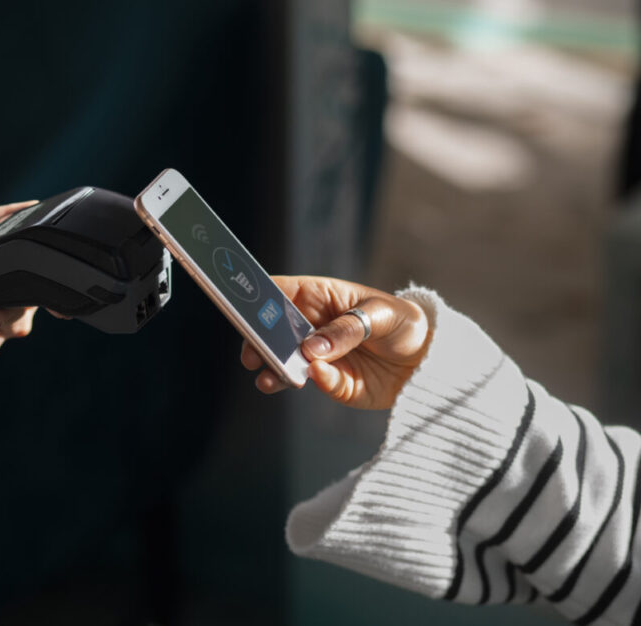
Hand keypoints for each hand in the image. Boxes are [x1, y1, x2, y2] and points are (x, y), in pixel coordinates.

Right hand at [240, 276, 430, 408]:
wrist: (431, 360)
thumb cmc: (404, 322)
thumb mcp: (380, 315)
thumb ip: (345, 330)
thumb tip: (311, 349)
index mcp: (319, 297)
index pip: (279, 292)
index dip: (258, 297)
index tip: (243, 309)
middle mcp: (312, 327)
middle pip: (273, 330)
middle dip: (259, 341)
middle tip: (252, 354)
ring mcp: (319, 356)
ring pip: (285, 362)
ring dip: (274, 369)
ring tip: (268, 378)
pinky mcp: (333, 382)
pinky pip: (315, 382)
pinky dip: (311, 381)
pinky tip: (312, 378)